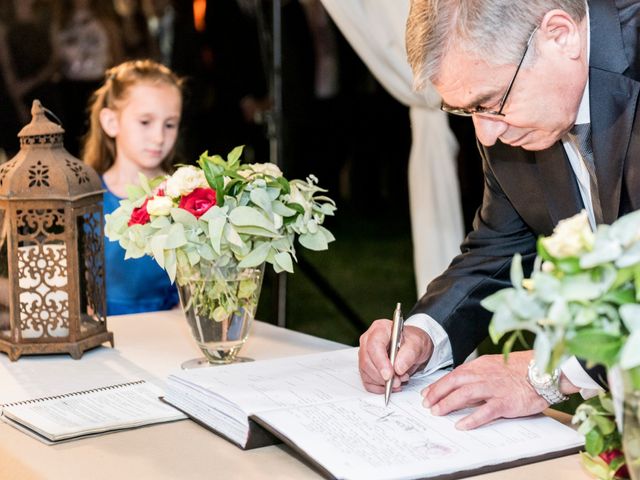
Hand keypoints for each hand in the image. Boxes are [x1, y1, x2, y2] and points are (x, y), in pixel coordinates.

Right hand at [358, 320, 433, 393]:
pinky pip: (367, 381)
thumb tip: (398, 368)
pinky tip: (392, 385)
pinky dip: (380, 388)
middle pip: (367, 361)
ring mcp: (365, 354)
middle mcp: (368, 340)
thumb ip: (409, 354)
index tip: (389, 375)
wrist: (413, 349)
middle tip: (398, 381)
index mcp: (380, 329)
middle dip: (382, 376)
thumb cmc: (413, 342)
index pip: (374, 345)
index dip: (380, 361)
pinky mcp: (366, 367)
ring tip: (399, 381)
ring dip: (383, 382)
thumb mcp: (418, 344)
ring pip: (366, 373)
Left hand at [421, 350, 549, 429]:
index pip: (454, 374)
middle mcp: (484, 375)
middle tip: (427, 404)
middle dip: (437, 393)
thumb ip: (479, 374)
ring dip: (448, 403)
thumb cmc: (521, 370)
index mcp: (481, 365)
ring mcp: (494, 388)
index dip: (439, 384)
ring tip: (437, 412)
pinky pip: (485, 411)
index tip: (428, 393)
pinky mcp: (506, 402)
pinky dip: (471, 418)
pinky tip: (461, 425)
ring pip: (464, 394)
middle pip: (454, 382)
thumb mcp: (495, 365)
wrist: (544, 372)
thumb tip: (462, 384)